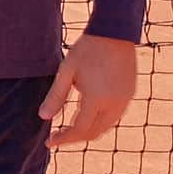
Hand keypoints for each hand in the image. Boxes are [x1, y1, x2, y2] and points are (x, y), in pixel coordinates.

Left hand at [40, 33, 137, 149]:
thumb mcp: (66, 72)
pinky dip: (100, 122)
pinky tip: (87, 116)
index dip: (64, 138)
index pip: (79, 129)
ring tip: (69, 128)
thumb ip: (56, 96)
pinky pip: (114, 117)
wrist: (114, 32)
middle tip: (57, 136)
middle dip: (74, 138)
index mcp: (97, 99)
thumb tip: (43, 117)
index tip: (49, 141)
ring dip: (88, 131)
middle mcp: (114, 104)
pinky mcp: (130, 94)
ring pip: (105, 127)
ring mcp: (125, 100)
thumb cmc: (87, 50)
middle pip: (93, 133)